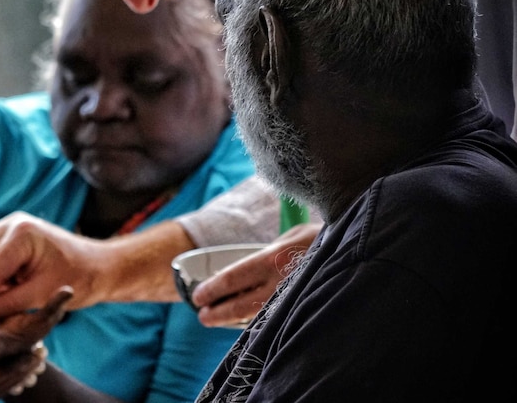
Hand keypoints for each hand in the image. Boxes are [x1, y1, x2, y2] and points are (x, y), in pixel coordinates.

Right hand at [0, 212, 99, 320]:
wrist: (100, 267)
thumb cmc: (80, 278)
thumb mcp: (44, 295)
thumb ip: (9, 303)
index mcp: (23, 233)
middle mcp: (13, 224)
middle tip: (3, 298)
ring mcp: (11, 228)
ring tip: (15, 291)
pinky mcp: (11, 237)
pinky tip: (17, 284)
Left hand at [192, 222, 320, 326]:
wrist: (361, 246)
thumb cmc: (323, 237)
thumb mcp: (292, 236)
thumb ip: (266, 251)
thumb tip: (242, 266)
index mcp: (272, 259)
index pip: (233, 278)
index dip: (213, 289)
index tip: (198, 296)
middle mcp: (281, 283)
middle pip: (240, 304)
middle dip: (218, 312)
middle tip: (203, 315)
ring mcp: (294, 298)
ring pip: (257, 317)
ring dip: (234, 320)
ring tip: (217, 320)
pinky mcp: (306, 309)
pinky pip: (276, 319)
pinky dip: (258, 322)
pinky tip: (248, 323)